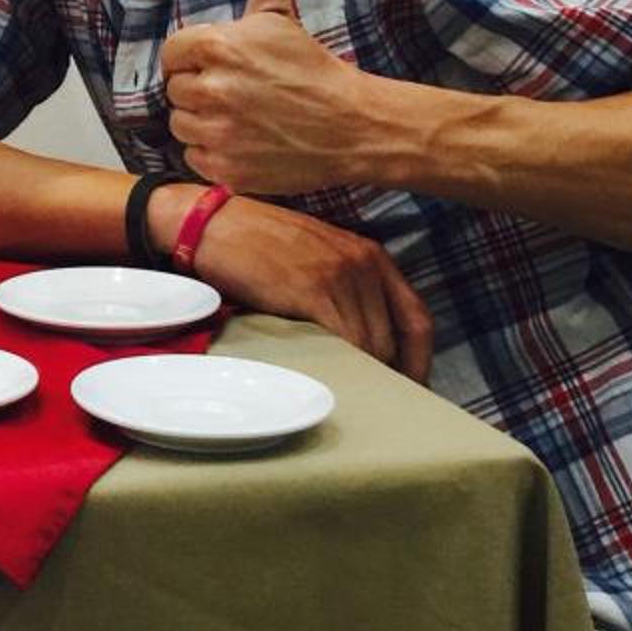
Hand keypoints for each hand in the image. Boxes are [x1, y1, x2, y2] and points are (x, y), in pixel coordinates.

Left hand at [163, 0, 384, 196]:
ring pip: (181, 125)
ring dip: (203, 122)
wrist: (352, 124)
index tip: (222, 65)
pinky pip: (195, 158)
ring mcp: (217, 132)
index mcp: (217, 46)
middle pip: (176, 90)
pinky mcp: (225, 169)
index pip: (173, 53)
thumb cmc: (311, 66)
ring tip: (242, 116)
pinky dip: (214, 154)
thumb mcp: (280, 11)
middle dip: (201, 89)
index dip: (194, 59)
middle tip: (239, 91)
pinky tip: (244, 142)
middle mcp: (212, 89)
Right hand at [187, 191, 434, 381]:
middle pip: (394, 339)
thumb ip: (346, 288)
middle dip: (389, 376)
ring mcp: (341, 274)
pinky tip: (330, 381)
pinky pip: (344, 340)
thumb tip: (363, 344)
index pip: (417, 319)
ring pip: (371, 345)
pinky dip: (343, 366)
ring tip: (351, 399)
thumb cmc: (256, 243)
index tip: (411, 388)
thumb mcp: (316, 257)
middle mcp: (364, 262)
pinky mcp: (313, 288)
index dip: (419, 361)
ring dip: (363, 376)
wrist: (212, 223)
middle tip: (376, 407)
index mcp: (371, 256)